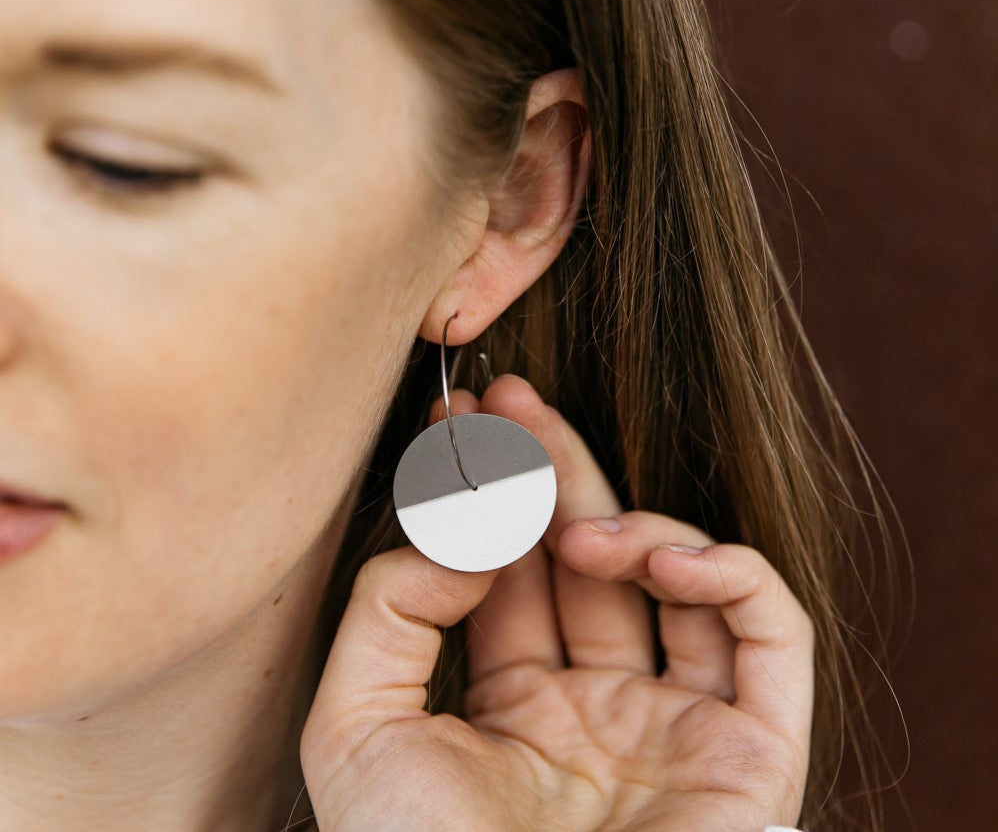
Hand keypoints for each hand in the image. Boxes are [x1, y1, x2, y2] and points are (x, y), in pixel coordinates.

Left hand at [301, 375, 812, 830]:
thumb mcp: (358, 728)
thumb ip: (389, 609)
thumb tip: (463, 528)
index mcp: (517, 708)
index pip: (514, 572)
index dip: (493, 493)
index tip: (463, 419)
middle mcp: (602, 710)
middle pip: (589, 559)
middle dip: (553, 470)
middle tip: (514, 398)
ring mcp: (680, 727)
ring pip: (679, 582)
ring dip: (633, 526)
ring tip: (580, 528)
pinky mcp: (755, 751)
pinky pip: (770, 632)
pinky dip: (729, 572)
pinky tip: (664, 557)